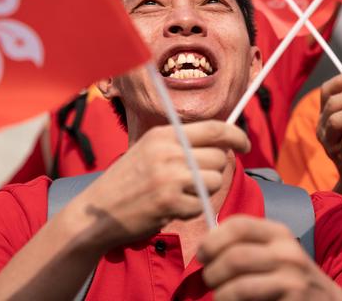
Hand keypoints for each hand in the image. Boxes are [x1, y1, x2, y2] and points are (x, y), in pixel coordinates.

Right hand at [67, 120, 249, 249]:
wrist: (97, 212)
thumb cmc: (127, 182)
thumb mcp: (150, 150)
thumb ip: (181, 145)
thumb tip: (222, 143)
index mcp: (163, 134)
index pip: (214, 129)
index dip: (236, 136)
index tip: (244, 144)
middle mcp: (168, 151)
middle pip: (219, 157)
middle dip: (215, 171)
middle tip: (196, 181)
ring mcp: (169, 176)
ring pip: (214, 181)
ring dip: (204, 191)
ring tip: (180, 194)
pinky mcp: (169, 202)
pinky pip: (200, 204)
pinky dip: (191, 210)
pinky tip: (170, 208)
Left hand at [198, 215, 341, 300]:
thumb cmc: (292, 277)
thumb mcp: (276, 251)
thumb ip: (247, 244)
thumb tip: (205, 246)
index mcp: (278, 233)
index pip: (238, 225)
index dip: (212, 239)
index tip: (201, 254)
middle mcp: (287, 252)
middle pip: (234, 257)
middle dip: (212, 272)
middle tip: (209, 280)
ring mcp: (292, 280)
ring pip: (238, 286)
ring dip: (220, 294)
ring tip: (220, 296)